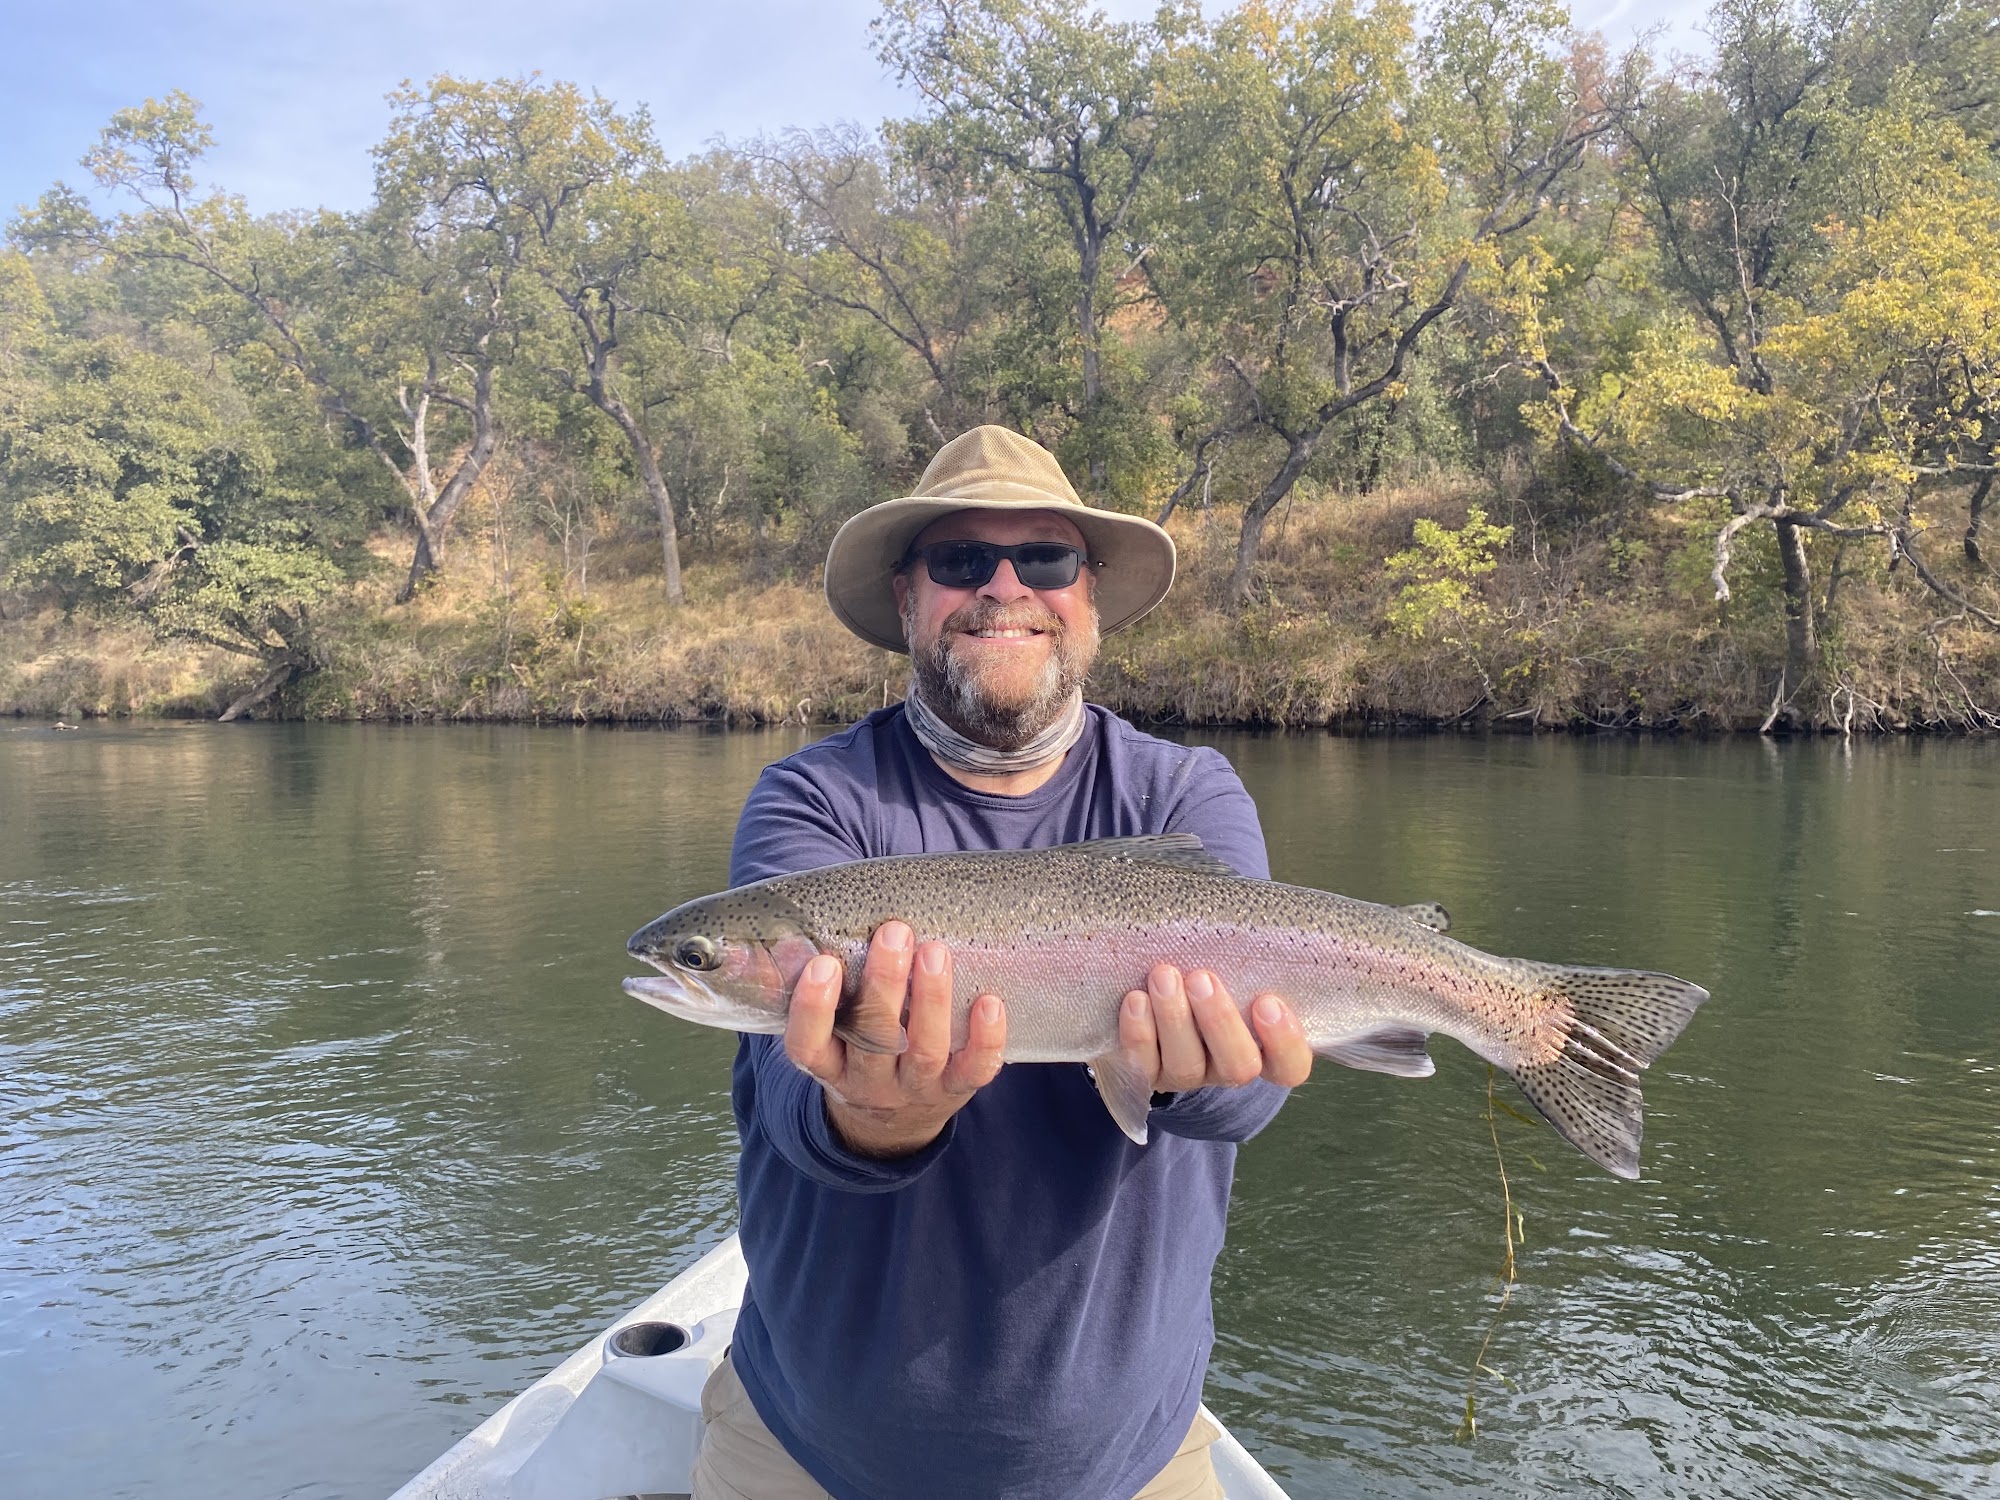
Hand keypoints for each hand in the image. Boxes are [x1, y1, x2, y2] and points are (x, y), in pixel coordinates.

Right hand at [784, 920, 1006, 1158]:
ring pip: (924, 1052)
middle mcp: (869, 1082)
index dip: (813, 1009)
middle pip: (874, 1039)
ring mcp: (915, 1089)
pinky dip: (985, 1039)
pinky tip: (989, 1002)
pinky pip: (974, 1070)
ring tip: (935, 951)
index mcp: (829, 1066)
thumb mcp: (827, 1036)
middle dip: (885, 984)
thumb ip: (816, 994)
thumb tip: (786, 941)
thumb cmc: (855, 1052)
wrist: (892, 1123)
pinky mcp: (956, 1090)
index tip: (825, 963)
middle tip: (894, 932)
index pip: (809, 1046)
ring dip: (932, 999)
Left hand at [1117, 964, 1311, 1093]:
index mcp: (1264, 1048)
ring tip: (1164, 976)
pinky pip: (1143, 1065)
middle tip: (1202, 978)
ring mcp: (1188, 1074)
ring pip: (1187, 1065)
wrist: (1154, 989)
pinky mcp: (1147, 1073)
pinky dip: (1139, 1032)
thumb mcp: (1234, 965)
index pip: (1290, 1066)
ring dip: (1174, 1019)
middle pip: (1238, 1066)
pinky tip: (1136, 999)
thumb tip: (1252, 914)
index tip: (1268, 1002)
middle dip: (1220, 1021)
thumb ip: (1247, 955)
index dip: (1285, 1042)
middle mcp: (1228, 1066)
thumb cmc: (1209, 969)